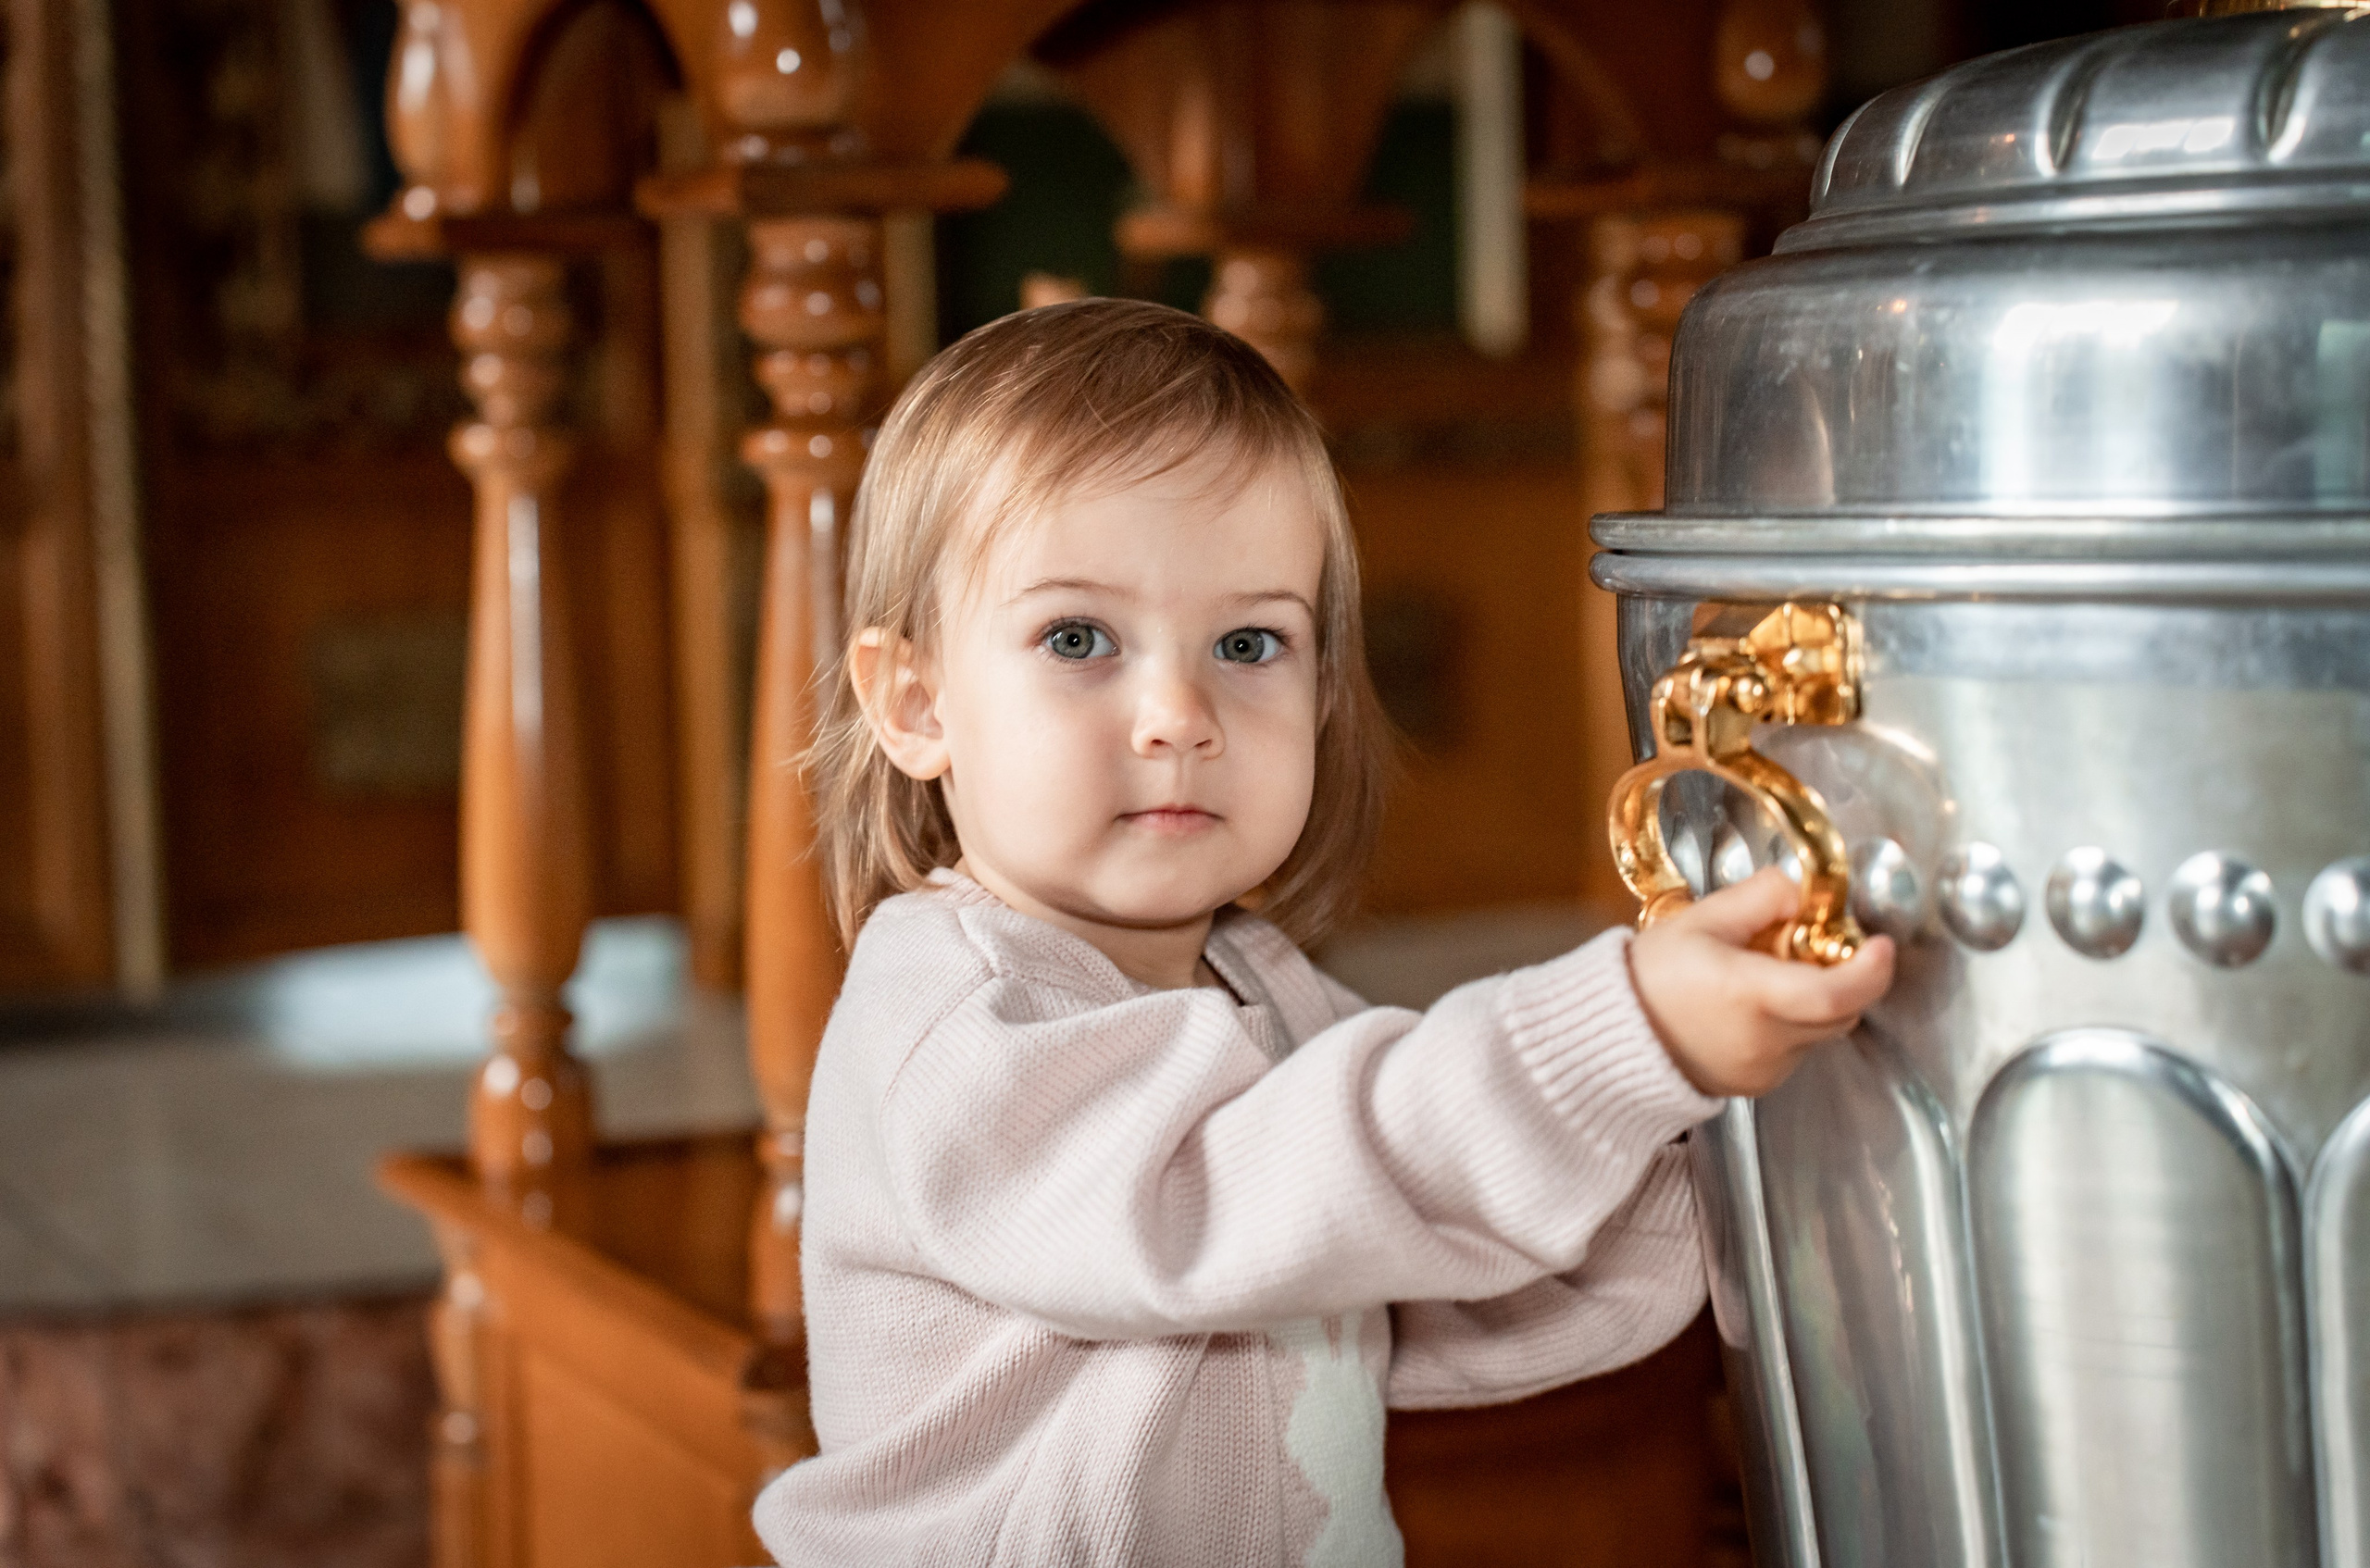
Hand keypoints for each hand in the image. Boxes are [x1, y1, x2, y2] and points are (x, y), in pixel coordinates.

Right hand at [1628, 867, 1895, 1097]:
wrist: (1610, 1038)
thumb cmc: (1649, 979)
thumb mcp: (1700, 920)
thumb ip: (1760, 898)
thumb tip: (1800, 893)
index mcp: (1750, 994)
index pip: (1834, 993)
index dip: (1870, 971)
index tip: (1881, 946)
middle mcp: (1765, 1039)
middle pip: (1841, 1011)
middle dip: (1843, 977)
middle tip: (1812, 947)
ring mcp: (1765, 1068)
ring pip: (1821, 1031)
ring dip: (1815, 1001)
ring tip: (1767, 974)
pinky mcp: (1759, 1084)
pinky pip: (1797, 1050)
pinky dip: (1790, 1024)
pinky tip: (1750, 1005)